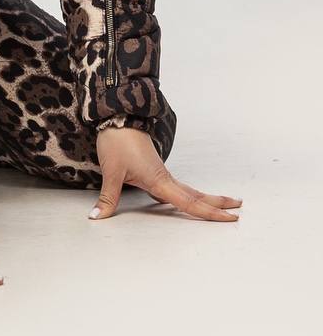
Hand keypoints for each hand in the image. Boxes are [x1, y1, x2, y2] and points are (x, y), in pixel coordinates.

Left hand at [91, 123, 241, 221]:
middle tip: (238, 210)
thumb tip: (98, 217)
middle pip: (195, 196)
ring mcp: (160, 173)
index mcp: (159, 181)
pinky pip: (176, 185)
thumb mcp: (111, 171)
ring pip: (188, 190)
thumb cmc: (116, 142)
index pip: (189, 203)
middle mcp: (164, 178)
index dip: (211, 213)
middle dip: (217, 204)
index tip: (232, 218)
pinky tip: (186, 198)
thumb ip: (108, 197)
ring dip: (205, 198)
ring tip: (221, 204)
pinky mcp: (153, 168)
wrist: (116, 117)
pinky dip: (188, 194)